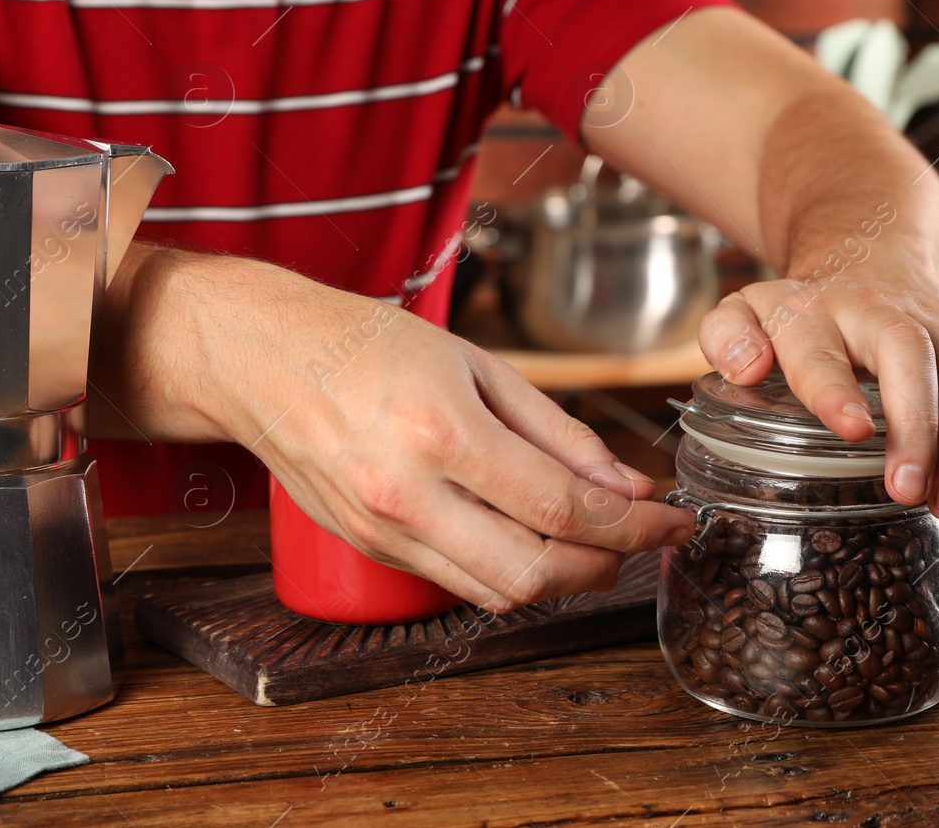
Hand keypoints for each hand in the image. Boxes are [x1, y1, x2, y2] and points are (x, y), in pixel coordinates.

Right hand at [94, 249, 694, 611]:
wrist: (263, 359)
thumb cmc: (366, 344)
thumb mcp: (476, 363)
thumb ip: (556, 431)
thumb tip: (625, 486)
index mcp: (442, 430)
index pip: (565, 506)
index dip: (635, 525)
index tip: (675, 519)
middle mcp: (408, 493)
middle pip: (535, 572)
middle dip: (606, 565)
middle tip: (641, 540)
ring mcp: (383, 530)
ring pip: (498, 594)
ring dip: (562, 581)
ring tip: (594, 545)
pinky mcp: (369, 549)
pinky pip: (457, 585)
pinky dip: (508, 575)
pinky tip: (532, 543)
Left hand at [696, 272, 938, 521]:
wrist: (866, 262)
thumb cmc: (798, 311)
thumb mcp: (746, 309)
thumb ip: (725, 333)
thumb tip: (745, 367)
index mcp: (816, 311)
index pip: (822, 350)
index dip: (836, 390)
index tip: (851, 429)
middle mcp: (882, 312)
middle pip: (908, 358)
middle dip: (915, 426)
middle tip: (908, 489)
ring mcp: (934, 327)